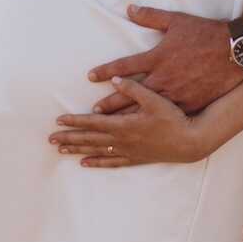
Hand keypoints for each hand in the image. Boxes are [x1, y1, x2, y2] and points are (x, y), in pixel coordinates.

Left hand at [48, 76, 203, 165]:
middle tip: (50, 139)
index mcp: (125, 124)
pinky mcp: (136, 158)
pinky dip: (97, 162)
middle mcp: (123, 140)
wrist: (191, 141)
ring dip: (78, 150)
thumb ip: (133, 88)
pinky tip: (85, 163)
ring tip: (61, 151)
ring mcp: (128, 151)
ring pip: (97, 151)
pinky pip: (111, 162)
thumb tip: (113, 78)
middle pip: (90, 139)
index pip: (93, 123)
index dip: (75, 121)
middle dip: (69, 138)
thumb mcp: (155, 98)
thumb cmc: (174, 118)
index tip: (58, 121)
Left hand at [87, 5, 242, 113]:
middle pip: (130, 94)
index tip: (90, 76)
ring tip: (110, 127)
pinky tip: (142, 132)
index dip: (106, 71)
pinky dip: (152, 124)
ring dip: (126, 117)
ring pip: (146, 110)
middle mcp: (163, 78)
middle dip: (109, 103)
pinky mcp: (190, 104)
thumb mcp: (176, 20)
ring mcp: (177, 94)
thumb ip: (150, 16)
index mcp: (157, 58)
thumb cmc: (206, 33)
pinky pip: (167, 117)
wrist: (235, 51)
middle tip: (92, 112)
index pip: (124, 66)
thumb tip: (130, 9)